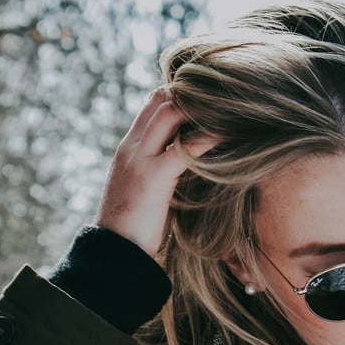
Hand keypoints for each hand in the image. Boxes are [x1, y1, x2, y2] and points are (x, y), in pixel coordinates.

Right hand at [95, 88, 215, 258]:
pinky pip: (185, 148)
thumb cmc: (134, 226)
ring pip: (169, 113)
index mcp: (128, 147)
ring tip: (229, 108)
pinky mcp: (154, 177)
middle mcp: (131, 146)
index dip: (178, 94)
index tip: (207, 98)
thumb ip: (160, 167)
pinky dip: (209, 137)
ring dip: (201, 107)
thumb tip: (190, 159)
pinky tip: (229, 135)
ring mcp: (140, 159)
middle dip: (192, 93)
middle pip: (160, 99)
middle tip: (223, 98)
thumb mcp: (144, 187)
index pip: (151, 103)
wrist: (115, 252)